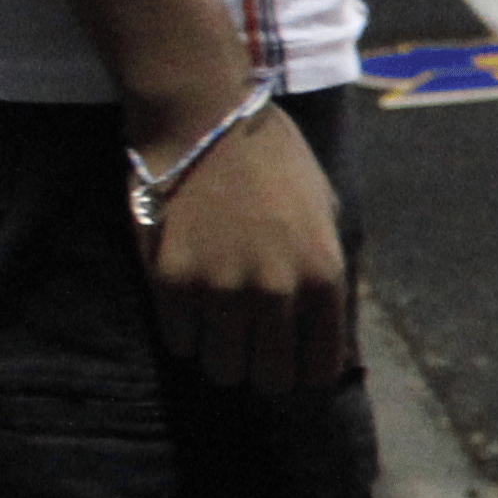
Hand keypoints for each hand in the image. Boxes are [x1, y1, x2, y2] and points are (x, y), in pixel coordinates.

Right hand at [135, 93, 354, 390]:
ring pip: (221, 368)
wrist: (204, 119)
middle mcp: (276, 290)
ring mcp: (222, 288)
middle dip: (261, 369)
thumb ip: (325, 275)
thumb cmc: (273, 162)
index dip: (303, 372)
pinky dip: (184, 334)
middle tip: (249, 346)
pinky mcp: (172, 280)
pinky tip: (188, 306)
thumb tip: (324, 333)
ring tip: (217, 325)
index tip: (289, 361)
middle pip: (269, 378)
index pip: (319, 368)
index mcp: (323, 276)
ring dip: (220, 355)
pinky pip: (179, 342)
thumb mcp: (325, 214)